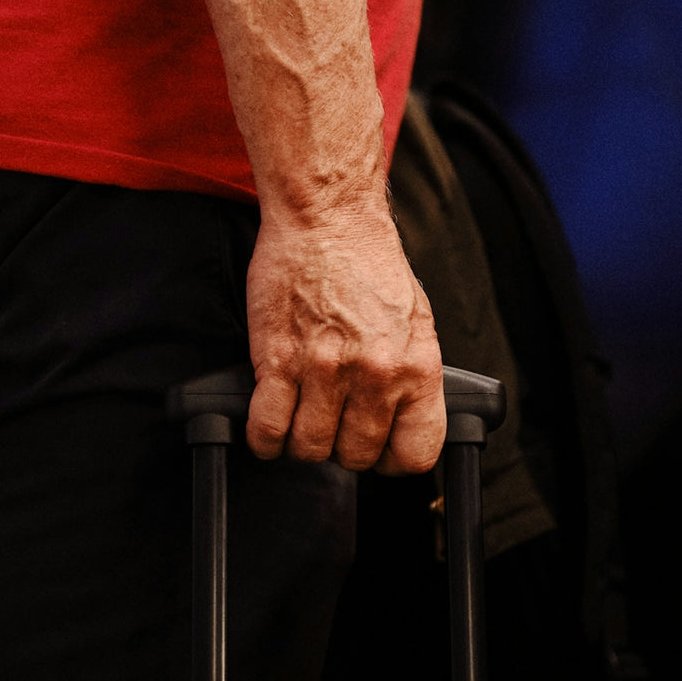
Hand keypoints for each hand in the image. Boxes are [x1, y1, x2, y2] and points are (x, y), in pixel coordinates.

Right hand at [244, 205, 444, 473]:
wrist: (327, 219)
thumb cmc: (368, 263)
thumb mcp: (415, 321)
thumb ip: (411, 375)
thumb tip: (401, 420)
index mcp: (417, 367)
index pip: (415, 454)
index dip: (393, 461)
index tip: (379, 451)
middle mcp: (374, 374)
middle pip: (355, 456)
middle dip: (341, 447)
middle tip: (332, 423)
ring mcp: (325, 370)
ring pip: (309, 448)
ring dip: (301, 442)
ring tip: (301, 418)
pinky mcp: (279, 361)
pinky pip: (268, 428)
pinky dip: (265, 438)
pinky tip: (269, 426)